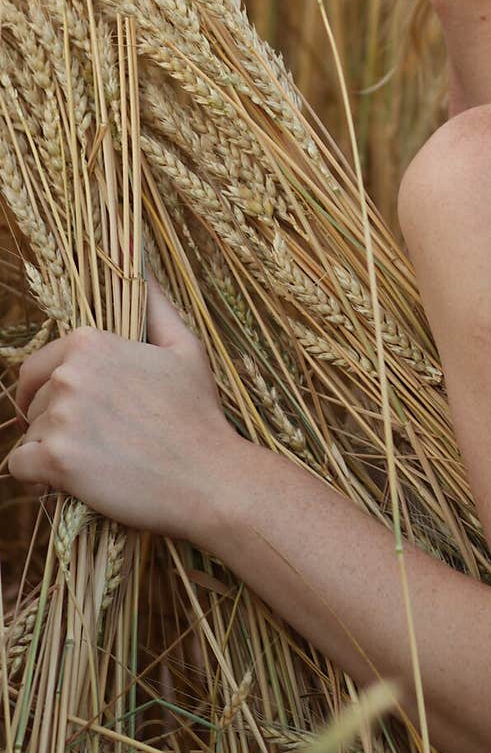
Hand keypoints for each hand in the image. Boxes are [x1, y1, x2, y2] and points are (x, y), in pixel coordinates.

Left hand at [7, 266, 242, 541]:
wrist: (208, 478)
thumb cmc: (198, 414)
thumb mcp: (186, 348)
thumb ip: (157, 307)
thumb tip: (144, 271)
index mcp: (91, 343)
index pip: (39, 365)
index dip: (52, 391)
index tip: (77, 412)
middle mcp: (69, 374)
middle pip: (34, 401)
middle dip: (54, 422)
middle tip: (95, 442)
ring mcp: (61, 417)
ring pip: (29, 434)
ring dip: (51, 451)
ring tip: (96, 462)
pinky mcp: (55, 460)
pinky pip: (19, 466)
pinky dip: (39, 479)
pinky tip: (74, 481)